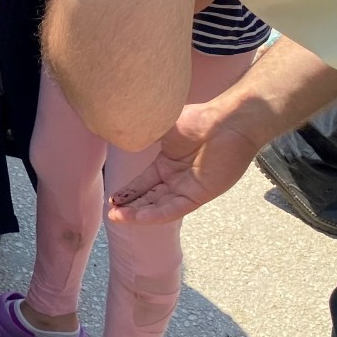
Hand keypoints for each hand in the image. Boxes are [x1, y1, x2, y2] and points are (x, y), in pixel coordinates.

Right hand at [107, 103, 261, 225]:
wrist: (226, 121)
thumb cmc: (197, 119)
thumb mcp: (161, 128)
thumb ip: (143, 137)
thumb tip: (122, 139)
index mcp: (166, 164)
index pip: (142, 183)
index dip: (127, 192)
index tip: (111, 200)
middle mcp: (176, 179)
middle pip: (149, 198)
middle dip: (129, 207)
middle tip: (110, 213)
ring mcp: (187, 188)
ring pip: (159, 206)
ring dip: (138, 214)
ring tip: (117, 218)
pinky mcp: (199, 195)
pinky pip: (174, 208)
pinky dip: (156, 214)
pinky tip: (138, 217)